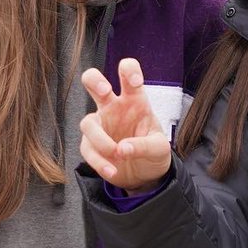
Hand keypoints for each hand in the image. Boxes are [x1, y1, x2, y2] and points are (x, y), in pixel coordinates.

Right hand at [80, 58, 171, 192]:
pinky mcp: (91, 145)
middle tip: (104, 90)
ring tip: (118, 156)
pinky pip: (88, 150)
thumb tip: (122, 149)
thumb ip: (144, 146)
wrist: (145, 175)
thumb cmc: (153, 152)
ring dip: (101, 141)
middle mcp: (114, 108)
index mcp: (135, 100)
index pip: (128, 73)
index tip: (135, 82)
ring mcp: (100, 125)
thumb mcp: (159, 148)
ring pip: (87, 122)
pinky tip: (112, 171)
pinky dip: (99, 162)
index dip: (129, 71)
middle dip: (94, 80)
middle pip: (93, 81)